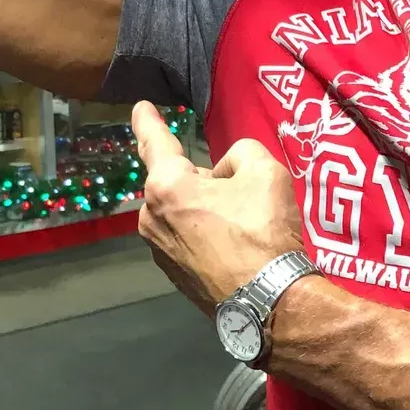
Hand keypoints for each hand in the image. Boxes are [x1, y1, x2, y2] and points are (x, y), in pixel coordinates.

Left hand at [133, 102, 304, 315]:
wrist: (269, 301)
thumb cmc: (264, 232)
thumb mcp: (266, 171)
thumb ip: (241, 153)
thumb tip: (225, 171)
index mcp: (167, 185)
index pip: (154, 141)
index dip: (148, 120)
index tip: (140, 108)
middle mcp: (150, 216)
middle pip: (176, 180)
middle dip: (200, 179)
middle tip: (239, 192)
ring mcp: (158, 249)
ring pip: (181, 211)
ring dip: (202, 208)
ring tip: (241, 225)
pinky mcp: (172, 274)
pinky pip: (186, 238)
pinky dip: (204, 235)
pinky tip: (233, 247)